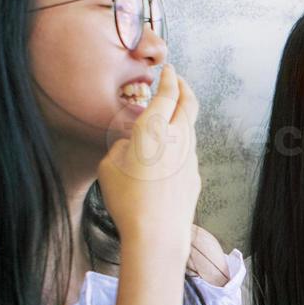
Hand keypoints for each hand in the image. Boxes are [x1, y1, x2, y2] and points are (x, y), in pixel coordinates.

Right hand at [97, 64, 200, 254]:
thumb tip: (131, 145)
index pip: (168, 93)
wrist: (157, 234)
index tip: (168, 71)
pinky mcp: (194, 175)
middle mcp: (179, 138)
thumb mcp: (109, 165)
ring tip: (170, 118)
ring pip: (191, 128)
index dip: (169, 78)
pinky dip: (181, 143)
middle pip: (190, 104)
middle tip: (178, 82)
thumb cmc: (128, 199)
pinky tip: (169, 154)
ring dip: (183, 117)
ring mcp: (190, 157)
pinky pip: (188, 152)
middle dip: (184, 88)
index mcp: (156, 128)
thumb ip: (120, 146)